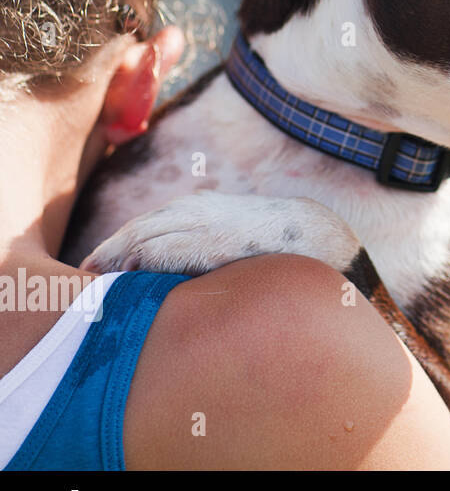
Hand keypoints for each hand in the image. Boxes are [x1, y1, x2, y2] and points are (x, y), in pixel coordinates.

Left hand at [80, 192, 361, 274]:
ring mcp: (207, 223)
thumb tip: (180, 276)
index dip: (120, 244)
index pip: (149, 223)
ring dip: (119, 259)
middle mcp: (200, 208)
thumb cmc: (285, 246)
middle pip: (139, 228)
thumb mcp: (239, 237)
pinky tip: (129, 281)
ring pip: (145, 237)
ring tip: (98, 283)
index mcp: (204, 206)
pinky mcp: (214, 242)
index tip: (100, 267)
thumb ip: (209, 246)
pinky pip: (166, 251)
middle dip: (110, 252)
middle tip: (85, 277)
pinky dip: (142, 264)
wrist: (324, 239)